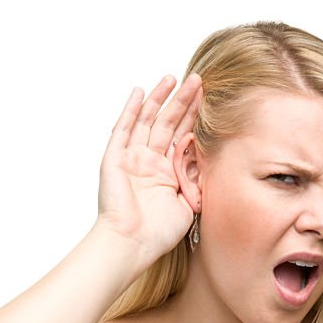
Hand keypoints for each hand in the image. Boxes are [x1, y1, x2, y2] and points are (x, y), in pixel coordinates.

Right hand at [95, 73, 202, 266]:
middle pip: (167, 124)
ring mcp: (131, 159)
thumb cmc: (159, 234)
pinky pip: (123, 130)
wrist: (133, 244)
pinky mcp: (115, 159)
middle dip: (182, 102)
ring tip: (173, 78)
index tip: (207, 98)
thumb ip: (196, 181)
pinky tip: (140, 93)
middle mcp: (149, 163)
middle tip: (197, 80)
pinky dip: (130, 110)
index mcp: (167, 174)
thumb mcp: (189, 205)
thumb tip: (207, 160)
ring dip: (159, 99)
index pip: (182, 137)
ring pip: (147, 121)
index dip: (194, 118)